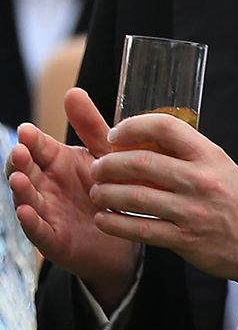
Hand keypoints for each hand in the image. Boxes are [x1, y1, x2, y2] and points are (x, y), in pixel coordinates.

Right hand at [9, 89, 138, 303]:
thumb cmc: (113, 186)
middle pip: (25, 171)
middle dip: (19, 161)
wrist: (128, 229)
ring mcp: (47, 212)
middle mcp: (46, 185)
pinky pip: (38, 230)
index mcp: (57, 162)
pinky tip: (26, 212)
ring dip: (20, 189)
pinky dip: (31, 222)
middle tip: (20, 151)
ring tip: (17, 178)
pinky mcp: (54, 239)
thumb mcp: (104, 153)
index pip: (37, 147)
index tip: (27, 131)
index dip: (31, 140)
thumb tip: (73, 91)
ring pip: (27, 199)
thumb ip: (89, 125)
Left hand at [87, 111, 237, 288]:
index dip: (132, 126)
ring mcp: (192, 210)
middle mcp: (201, 179)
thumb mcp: (220, 167)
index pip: (165, 127)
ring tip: (97, 193)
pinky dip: (114, 223)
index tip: (115, 134)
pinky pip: (138, 228)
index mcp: (210, 155)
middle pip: (140, 162)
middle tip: (97, 168)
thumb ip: (186, 156)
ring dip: (105, 193)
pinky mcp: (185, 239)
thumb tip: (143, 144)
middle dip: (108, 164)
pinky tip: (104, 218)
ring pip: (134, 196)